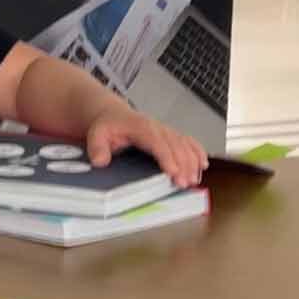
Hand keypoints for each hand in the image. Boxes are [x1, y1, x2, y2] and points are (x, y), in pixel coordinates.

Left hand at [84, 111, 208, 189]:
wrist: (114, 115)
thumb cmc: (108, 126)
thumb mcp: (96, 134)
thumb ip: (97, 148)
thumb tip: (100, 161)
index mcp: (141, 127)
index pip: (157, 142)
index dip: (166, 157)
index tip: (173, 172)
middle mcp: (158, 128)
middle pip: (176, 146)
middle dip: (183, 165)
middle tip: (185, 183)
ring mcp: (167, 131)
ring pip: (186, 144)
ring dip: (193, 161)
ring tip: (194, 179)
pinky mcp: (172, 136)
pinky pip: (189, 142)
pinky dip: (198, 152)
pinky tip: (203, 164)